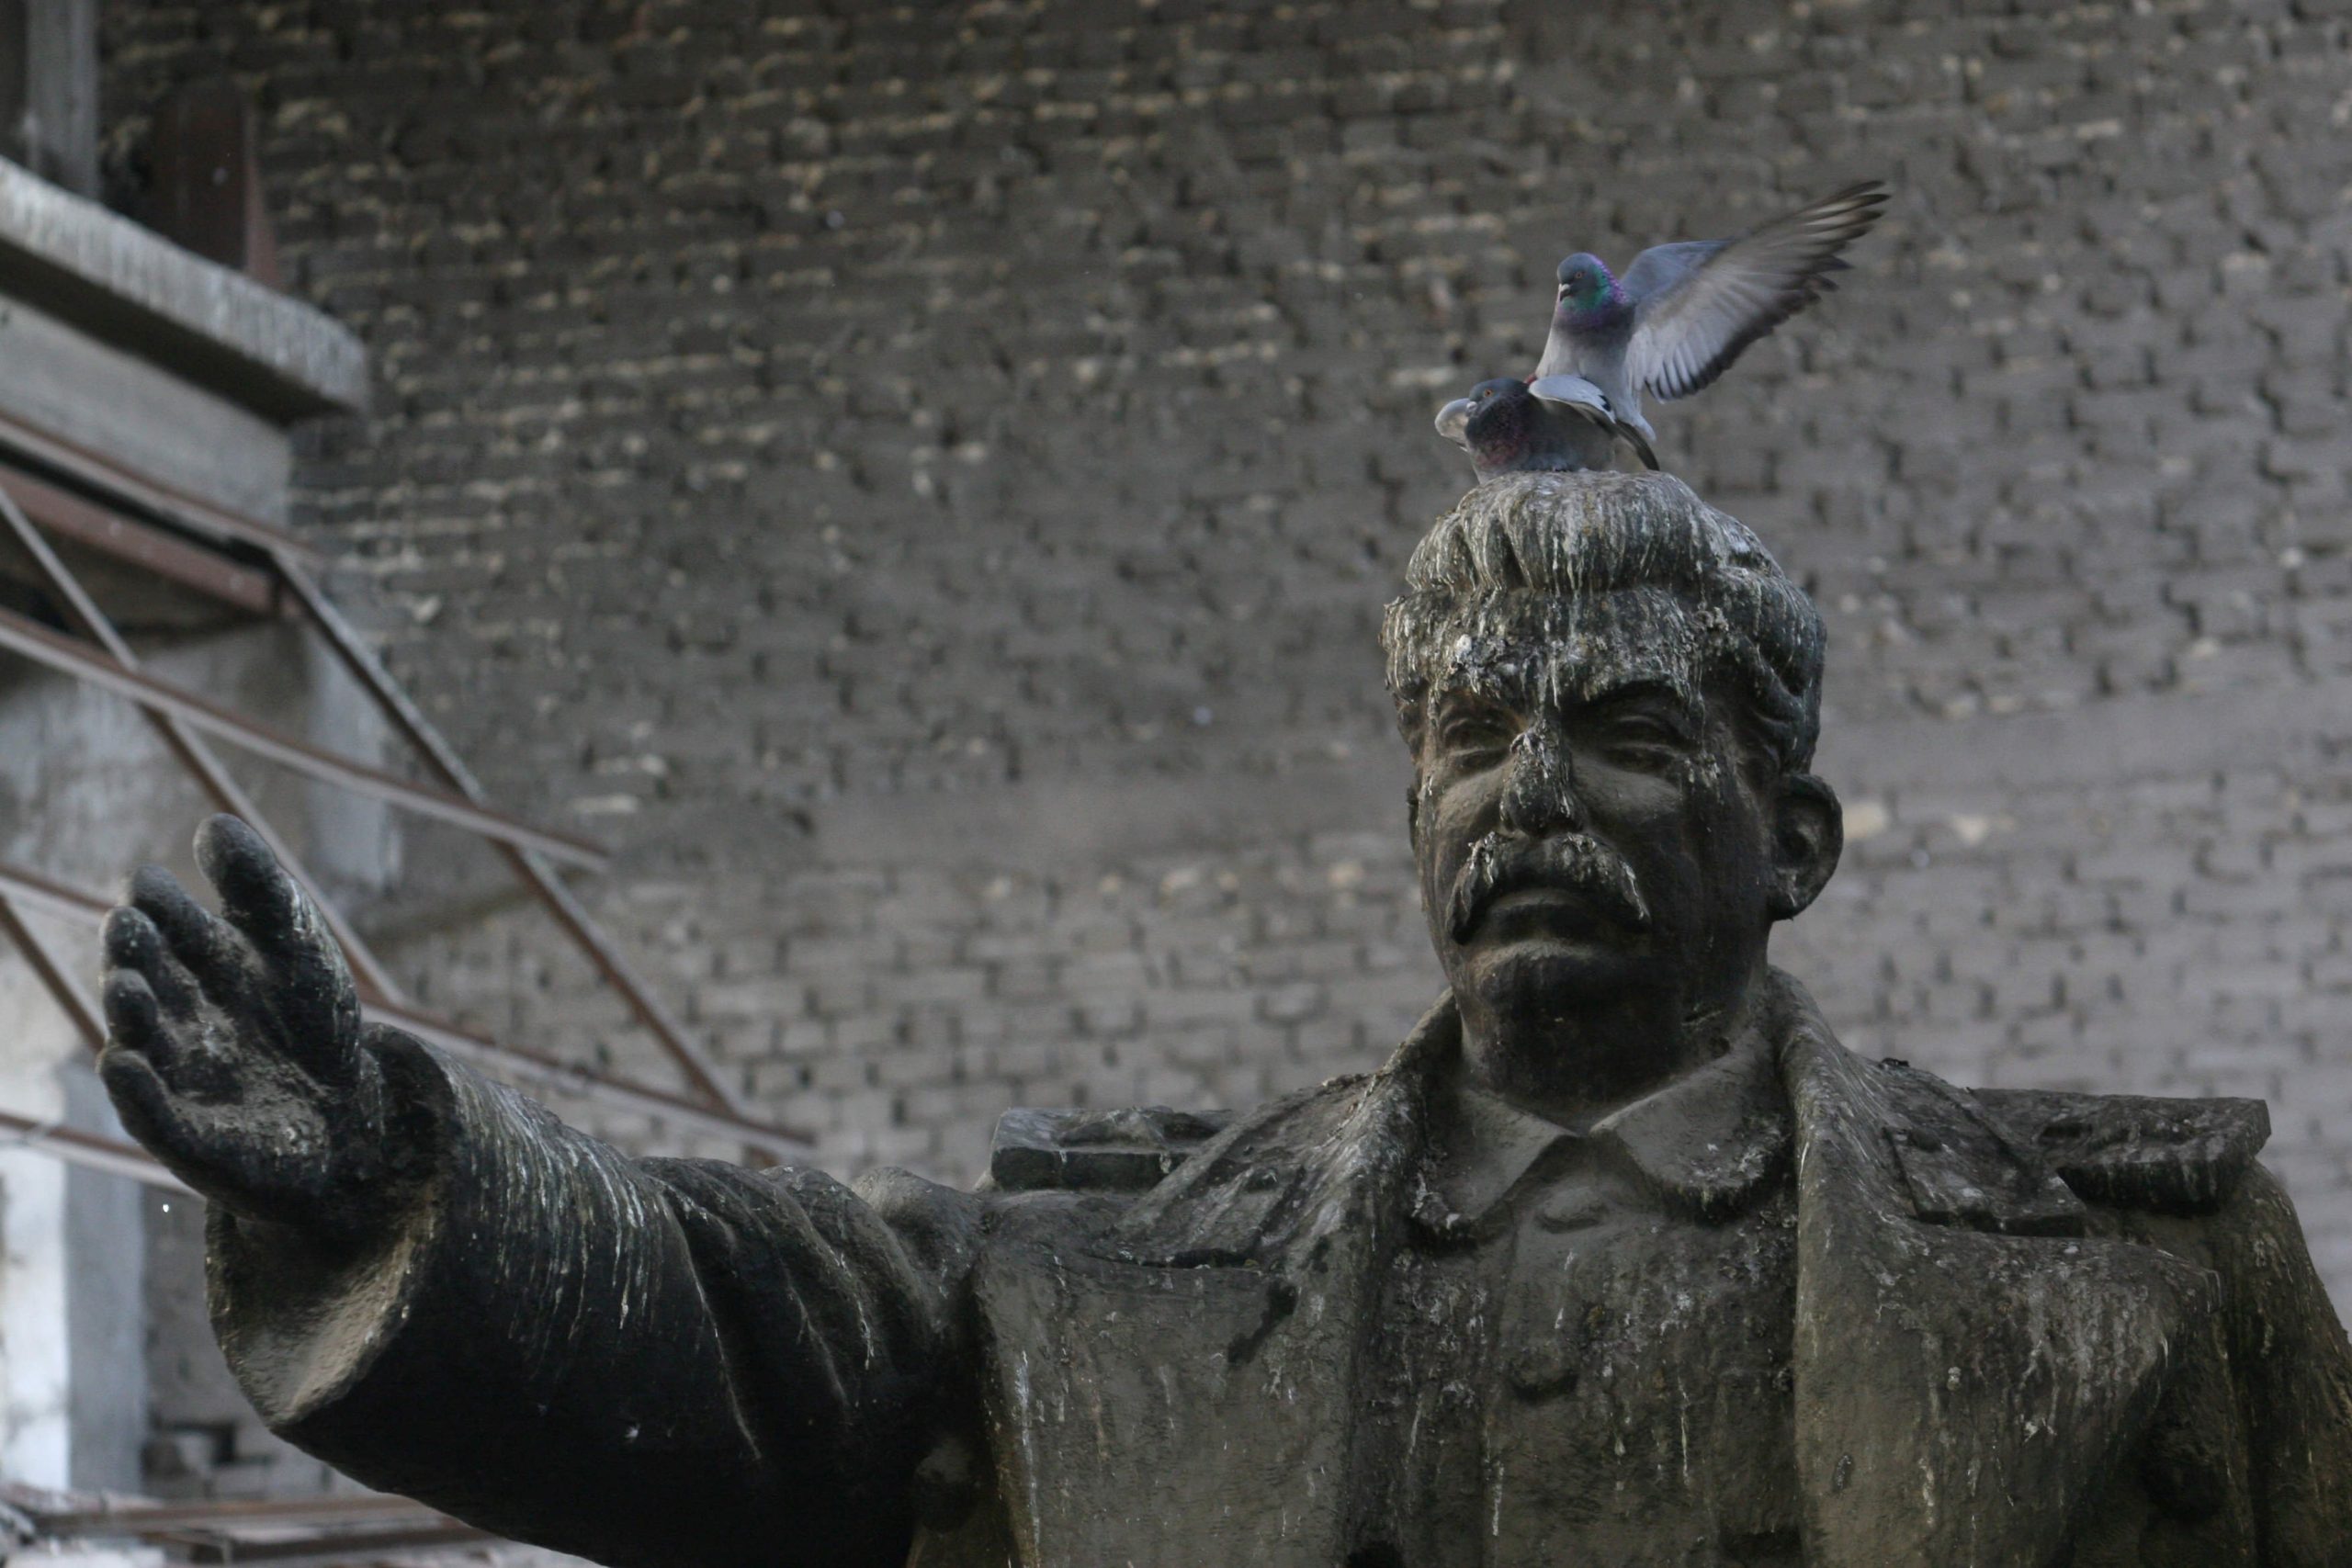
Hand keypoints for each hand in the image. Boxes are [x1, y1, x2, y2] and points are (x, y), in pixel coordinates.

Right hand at [99, 816, 402, 1235]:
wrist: (353, 1114)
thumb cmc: (313, 1021)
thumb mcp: (296, 944)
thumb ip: (258, 886)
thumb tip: (213, 824)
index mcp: (195, 965)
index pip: (165, 925)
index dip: (157, 905)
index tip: (150, 883)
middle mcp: (174, 1018)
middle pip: (144, 978)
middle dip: (134, 955)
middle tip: (129, 925)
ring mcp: (177, 1077)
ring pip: (140, 1041)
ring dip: (130, 1014)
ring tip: (130, 985)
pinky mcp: (190, 1136)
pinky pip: (153, 1115)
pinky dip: (136, 1091)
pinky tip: (124, 1063)